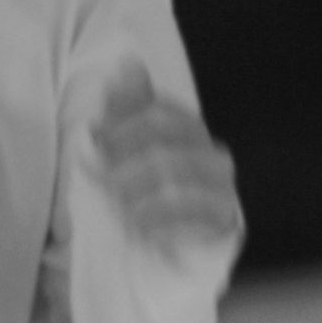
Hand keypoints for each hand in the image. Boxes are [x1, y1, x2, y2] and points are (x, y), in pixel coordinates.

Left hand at [90, 63, 242, 263]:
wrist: (158, 262)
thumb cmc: (141, 199)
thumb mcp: (126, 150)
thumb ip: (130, 108)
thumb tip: (128, 60)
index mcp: (193, 133)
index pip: (159, 114)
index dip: (122, 126)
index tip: (96, 140)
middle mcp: (215, 160)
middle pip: (165, 149)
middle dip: (125, 165)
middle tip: (104, 181)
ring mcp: (224, 194)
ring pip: (174, 182)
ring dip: (136, 196)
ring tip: (122, 209)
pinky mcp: (225, 227)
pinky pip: (189, 218)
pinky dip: (157, 223)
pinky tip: (143, 229)